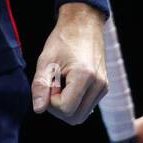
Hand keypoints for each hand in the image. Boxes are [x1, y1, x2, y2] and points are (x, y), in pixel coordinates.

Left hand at [31, 3, 107, 124]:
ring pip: (81, 115)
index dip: (51, 101)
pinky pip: (87, 107)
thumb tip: (38, 110)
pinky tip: (69, 85)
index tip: (50, 82)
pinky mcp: (104, 86)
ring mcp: (103, 86)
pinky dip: (75, 102)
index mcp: (85, 76)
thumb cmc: (63, 39)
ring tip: (61, 84)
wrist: (83, 24)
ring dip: (67, 106)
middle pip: (75, 118)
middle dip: (58, 108)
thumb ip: (40, 86)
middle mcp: (99, 84)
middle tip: (53, 86)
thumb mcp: (46, 60)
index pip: (65, 109)